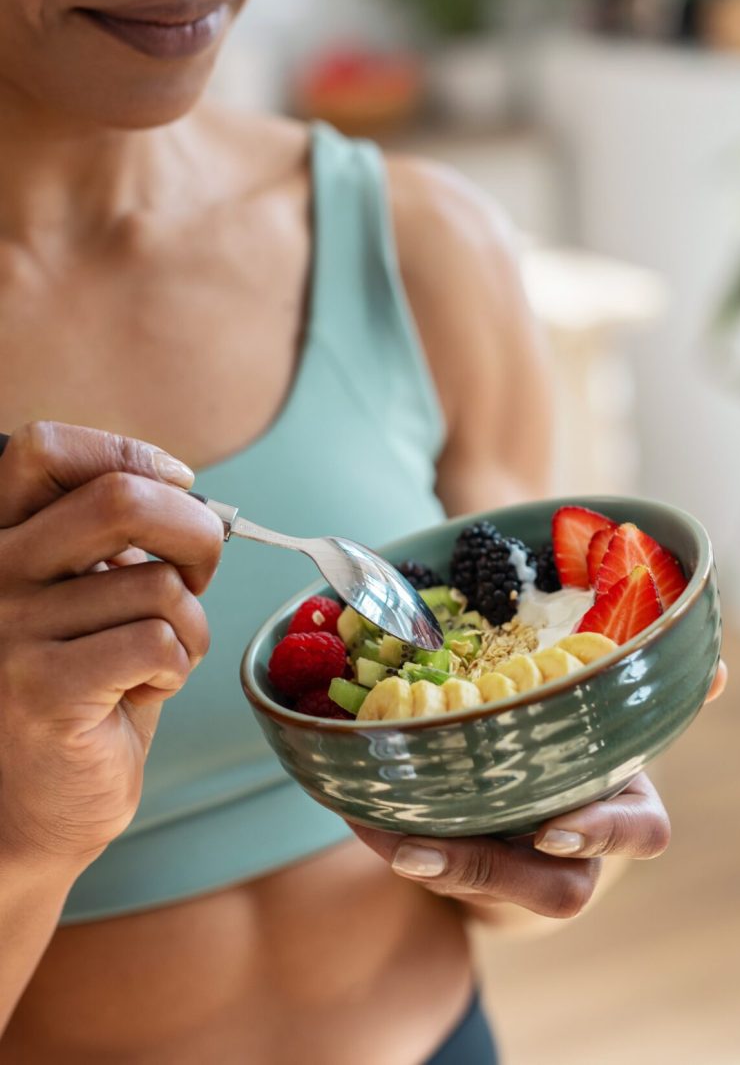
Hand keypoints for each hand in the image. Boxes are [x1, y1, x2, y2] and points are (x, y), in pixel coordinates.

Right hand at [0, 422, 222, 867]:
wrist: (28, 812)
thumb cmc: (78, 695)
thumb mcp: (87, 601)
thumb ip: (111, 546)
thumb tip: (188, 497)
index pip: (43, 448)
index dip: (127, 452)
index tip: (179, 483)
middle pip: (121, 500)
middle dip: (195, 531)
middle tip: (199, 572)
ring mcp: (6, 631)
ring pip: (158, 585)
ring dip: (189, 625)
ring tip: (156, 662)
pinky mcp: (42, 690)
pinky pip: (158, 641)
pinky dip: (179, 663)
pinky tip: (147, 689)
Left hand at [352, 661, 727, 919]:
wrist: (539, 812)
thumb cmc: (583, 753)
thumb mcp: (618, 722)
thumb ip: (653, 695)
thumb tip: (720, 670)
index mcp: (623, 806)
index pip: (640, 834)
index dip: (602, 832)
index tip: (551, 826)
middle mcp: (578, 852)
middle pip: (552, 887)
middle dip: (484, 869)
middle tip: (420, 850)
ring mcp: (523, 873)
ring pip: (485, 887)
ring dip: (429, 862)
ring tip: (376, 830)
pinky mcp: (473, 875)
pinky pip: (436, 871)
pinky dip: (393, 840)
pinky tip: (360, 811)